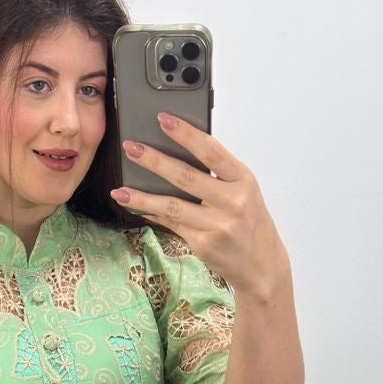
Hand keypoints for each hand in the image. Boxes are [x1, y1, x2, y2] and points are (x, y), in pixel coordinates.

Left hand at [112, 115, 288, 300]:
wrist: (262, 264)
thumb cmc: (248, 220)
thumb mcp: (243, 191)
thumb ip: (218, 174)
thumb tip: (176, 153)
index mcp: (243, 179)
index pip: (211, 151)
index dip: (185, 134)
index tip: (163, 119)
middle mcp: (233, 201)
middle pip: (186, 176)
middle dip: (154, 160)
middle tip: (130, 147)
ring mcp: (218, 224)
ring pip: (172, 205)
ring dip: (142, 196)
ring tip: (120, 190)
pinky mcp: (204, 243)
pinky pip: (171, 224)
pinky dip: (152, 214)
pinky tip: (136, 207)